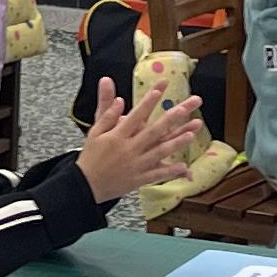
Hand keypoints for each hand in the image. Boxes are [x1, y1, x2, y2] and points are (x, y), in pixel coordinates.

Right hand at [73, 77, 206, 204]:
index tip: (158, 91)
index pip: (135, 116)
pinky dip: (170, 171)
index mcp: (117, 136)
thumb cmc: (91, 156)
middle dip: (169, 120)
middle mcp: (128, 149)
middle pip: (152, 132)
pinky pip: (157, 175)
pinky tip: (185, 167)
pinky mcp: (138, 179)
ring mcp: (135, 165)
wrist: (84, 185)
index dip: (147, 103)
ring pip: (159, 152)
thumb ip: (107, 114)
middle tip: (183, 108)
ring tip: (191, 134)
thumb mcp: (94, 132)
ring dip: (176, 143)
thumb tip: (119, 99)